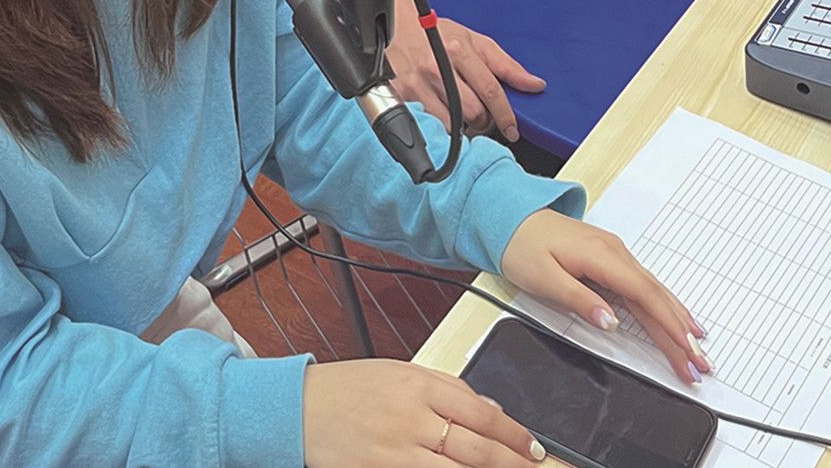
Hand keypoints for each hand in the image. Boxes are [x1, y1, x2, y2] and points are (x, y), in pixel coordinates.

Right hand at [304, 358, 549, 466]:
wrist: (297, 409)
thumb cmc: (347, 388)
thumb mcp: (399, 371)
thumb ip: (447, 387)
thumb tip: (490, 408)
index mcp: (418, 385)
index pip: (482, 412)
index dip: (514, 433)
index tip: (533, 446)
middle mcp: (411, 419)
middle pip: (477, 447)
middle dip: (512, 462)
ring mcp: (397, 451)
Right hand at [385, 12, 544, 141]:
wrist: (396, 25)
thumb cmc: (436, 33)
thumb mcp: (474, 40)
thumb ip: (506, 65)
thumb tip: (534, 85)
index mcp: (458, 50)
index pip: (490, 91)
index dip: (506, 115)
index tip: (513, 129)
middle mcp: (436, 67)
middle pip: (473, 112)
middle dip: (484, 121)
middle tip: (483, 116)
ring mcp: (417, 84)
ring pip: (452, 124)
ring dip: (462, 125)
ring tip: (461, 111)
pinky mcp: (402, 97)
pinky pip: (430, 125)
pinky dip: (441, 125)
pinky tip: (442, 112)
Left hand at [500, 210, 709, 385]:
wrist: (511, 216)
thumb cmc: (522, 245)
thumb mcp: (544, 278)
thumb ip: (579, 300)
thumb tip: (610, 323)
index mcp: (602, 256)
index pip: (645, 295)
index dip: (669, 325)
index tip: (686, 349)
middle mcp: (615, 253)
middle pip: (656, 297)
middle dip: (681, 332)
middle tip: (700, 363)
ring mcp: (615, 255)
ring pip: (654, 292)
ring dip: (677, 321)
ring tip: (697, 348)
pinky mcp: (611, 260)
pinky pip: (644, 286)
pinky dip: (664, 306)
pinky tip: (677, 317)